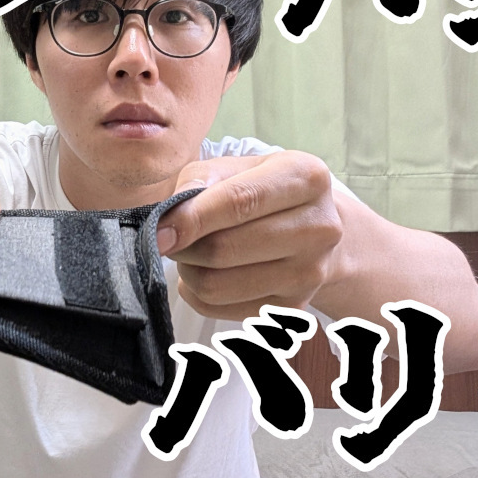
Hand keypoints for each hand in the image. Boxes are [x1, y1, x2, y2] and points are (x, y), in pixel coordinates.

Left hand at [156, 150, 342, 320]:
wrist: (314, 228)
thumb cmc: (263, 189)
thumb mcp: (236, 167)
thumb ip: (199, 181)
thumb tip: (169, 222)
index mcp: (305, 178)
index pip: (239, 201)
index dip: (192, 219)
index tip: (159, 233)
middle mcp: (319, 227)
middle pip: (224, 249)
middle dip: (184, 246)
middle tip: (174, 239)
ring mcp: (310, 273)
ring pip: (218, 285)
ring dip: (189, 271)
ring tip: (193, 253)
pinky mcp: (294, 308)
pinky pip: (221, 309)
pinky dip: (198, 294)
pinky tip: (208, 273)